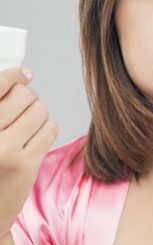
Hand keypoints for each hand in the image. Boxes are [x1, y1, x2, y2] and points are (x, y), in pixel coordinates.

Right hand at [0, 67, 57, 239]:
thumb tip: (24, 75)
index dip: (13, 76)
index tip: (25, 74)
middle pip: (24, 95)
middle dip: (28, 99)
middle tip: (23, 109)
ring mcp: (5, 151)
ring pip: (40, 111)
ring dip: (38, 114)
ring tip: (28, 126)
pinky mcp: (26, 165)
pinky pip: (50, 129)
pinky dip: (46, 129)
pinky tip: (36, 139)